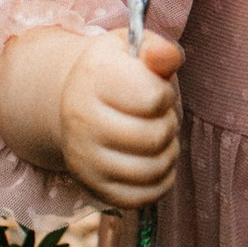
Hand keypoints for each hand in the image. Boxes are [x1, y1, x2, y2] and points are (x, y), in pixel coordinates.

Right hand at [0, 25, 183, 208]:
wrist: (77, 102)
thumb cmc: (117, 73)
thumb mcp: (134, 49)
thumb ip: (159, 49)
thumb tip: (166, 57)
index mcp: (93, 78)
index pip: (153, 98)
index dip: (165, 93)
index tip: (154, 89)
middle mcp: (80, 120)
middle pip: (155, 137)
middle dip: (169, 124)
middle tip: (158, 116)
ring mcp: (83, 158)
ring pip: (152, 169)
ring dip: (169, 153)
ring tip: (158, 137)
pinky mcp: (93, 187)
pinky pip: (143, 197)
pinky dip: (161, 181)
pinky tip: (154, 160)